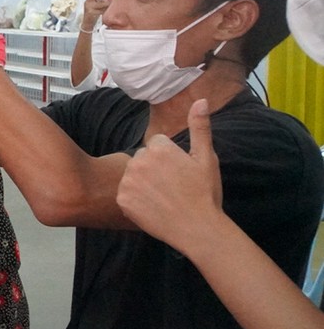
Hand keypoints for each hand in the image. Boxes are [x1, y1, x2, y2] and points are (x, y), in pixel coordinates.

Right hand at [82, 0, 113, 27]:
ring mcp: (89, 8)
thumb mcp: (95, 3)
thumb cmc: (94, 11)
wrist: (87, 23)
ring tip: (113, 0)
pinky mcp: (91, 14)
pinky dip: (106, 9)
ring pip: (100, 3)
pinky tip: (109, 9)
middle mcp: (87, 2)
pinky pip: (101, 11)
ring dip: (108, 2)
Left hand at [117, 99, 223, 244]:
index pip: (156, 145)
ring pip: (132, 175)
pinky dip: (135, 200)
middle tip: (172, 187)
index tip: (180, 173)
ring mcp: (128, 181)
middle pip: (142, 159)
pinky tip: (152, 208)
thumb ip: (200, 127)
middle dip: (153, 169)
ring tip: (163, 198)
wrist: (197, 228)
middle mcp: (139, 161)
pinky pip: (125, 194)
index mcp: (158, 148)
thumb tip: (200, 100)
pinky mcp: (122, 200)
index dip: (170, 159)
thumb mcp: (206, 158)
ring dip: (142, 183)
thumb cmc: (204, 193)